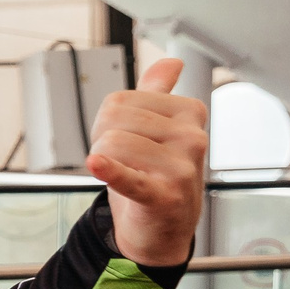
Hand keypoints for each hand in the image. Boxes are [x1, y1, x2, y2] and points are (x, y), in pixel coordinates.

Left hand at [86, 58, 208, 267]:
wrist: (163, 227)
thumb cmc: (157, 173)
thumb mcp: (158, 130)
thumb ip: (159, 93)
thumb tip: (172, 62)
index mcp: (190, 112)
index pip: (119, 100)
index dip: (108, 123)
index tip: (128, 141)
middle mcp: (192, 137)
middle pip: (114, 119)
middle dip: (104, 140)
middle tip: (125, 162)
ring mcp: (182, 167)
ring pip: (111, 144)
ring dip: (106, 162)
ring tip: (129, 174)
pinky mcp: (165, 196)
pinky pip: (129, 177)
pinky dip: (110, 171)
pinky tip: (97, 163)